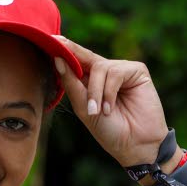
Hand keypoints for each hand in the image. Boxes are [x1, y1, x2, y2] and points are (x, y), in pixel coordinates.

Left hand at [53, 36, 169, 165]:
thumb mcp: (84, 108)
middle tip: (58, 44)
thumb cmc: (108, 130)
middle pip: (85, 56)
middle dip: (72, 52)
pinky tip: (109, 108)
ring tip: (97, 111)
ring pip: (100, 68)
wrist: (134, 145)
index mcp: (90, 81)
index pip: (75, 62)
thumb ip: (72, 84)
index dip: (63, 50)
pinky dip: (109, 91)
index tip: (49, 40)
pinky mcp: (137, 71)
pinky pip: (115, 73)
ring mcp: (122, 70)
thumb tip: (58, 58)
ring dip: (95, 92)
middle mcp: (105, 72)